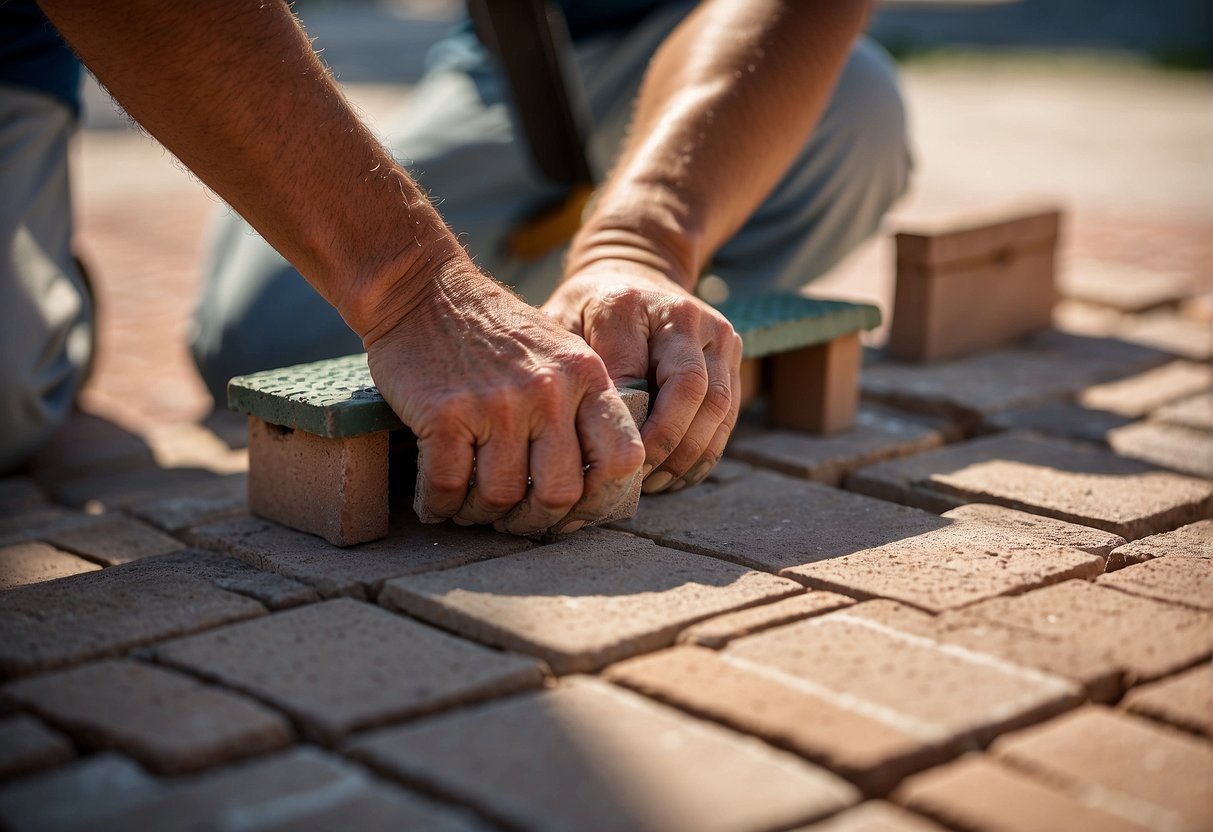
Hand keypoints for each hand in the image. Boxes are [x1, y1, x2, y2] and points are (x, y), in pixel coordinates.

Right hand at [364, 264, 644, 534]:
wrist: (422, 289)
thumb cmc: (492, 331)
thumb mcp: (558, 352)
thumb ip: (581, 407)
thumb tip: (590, 488)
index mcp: (586, 376)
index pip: (622, 458)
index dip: (601, 499)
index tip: (574, 508)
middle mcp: (549, 391)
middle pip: (558, 494)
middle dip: (534, 521)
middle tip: (513, 518)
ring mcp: (497, 404)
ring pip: (501, 497)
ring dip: (481, 514)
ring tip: (470, 506)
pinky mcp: (446, 414)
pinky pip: (448, 486)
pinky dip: (440, 504)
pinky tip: (437, 500)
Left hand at [542, 259, 742, 492]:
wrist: (634, 272)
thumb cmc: (588, 311)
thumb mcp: (563, 327)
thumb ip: (571, 369)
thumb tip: (576, 433)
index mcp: (629, 304)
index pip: (633, 373)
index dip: (625, 424)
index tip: (603, 460)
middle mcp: (684, 314)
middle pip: (691, 390)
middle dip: (665, 444)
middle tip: (635, 481)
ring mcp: (717, 333)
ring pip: (718, 407)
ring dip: (688, 455)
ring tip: (654, 484)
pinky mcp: (734, 355)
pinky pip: (728, 415)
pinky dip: (704, 451)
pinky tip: (674, 474)